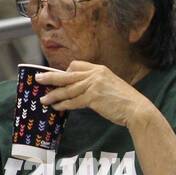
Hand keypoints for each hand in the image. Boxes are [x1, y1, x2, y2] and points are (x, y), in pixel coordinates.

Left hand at [36, 61, 152, 127]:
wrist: (137, 109)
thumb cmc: (127, 102)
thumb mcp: (113, 86)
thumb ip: (98, 85)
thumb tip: (85, 92)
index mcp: (100, 69)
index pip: (77, 65)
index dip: (66, 71)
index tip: (59, 77)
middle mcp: (95, 74)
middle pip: (67, 75)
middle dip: (51, 77)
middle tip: (38, 79)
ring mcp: (94, 85)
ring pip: (68, 89)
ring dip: (54, 95)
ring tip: (43, 99)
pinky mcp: (93, 97)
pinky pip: (73, 101)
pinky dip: (63, 104)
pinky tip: (57, 107)